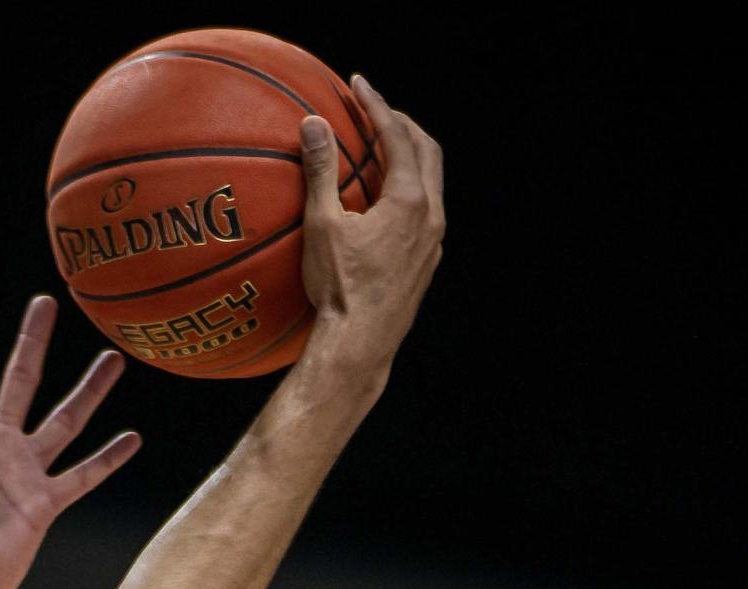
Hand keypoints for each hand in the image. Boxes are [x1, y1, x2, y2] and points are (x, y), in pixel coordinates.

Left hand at [0, 296, 138, 588]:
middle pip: (19, 381)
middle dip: (31, 342)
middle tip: (46, 302)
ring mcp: (23, 472)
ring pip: (63, 420)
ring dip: (88, 390)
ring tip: (113, 357)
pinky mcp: (44, 504)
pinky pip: (81, 476)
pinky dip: (106, 459)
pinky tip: (132, 438)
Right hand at [294, 78, 445, 380]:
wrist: (360, 345)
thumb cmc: (339, 289)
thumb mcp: (323, 226)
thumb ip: (320, 171)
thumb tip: (313, 124)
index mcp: (410, 201)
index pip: (398, 136)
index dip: (377, 105)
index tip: (358, 85)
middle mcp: (432, 217)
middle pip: (428, 151)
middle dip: (402, 124)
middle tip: (374, 111)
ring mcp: (434, 242)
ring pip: (431, 181)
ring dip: (409, 156)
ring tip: (380, 148)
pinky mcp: (427, 262)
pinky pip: (426, 209)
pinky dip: (409, 187)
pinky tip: (382, 198)